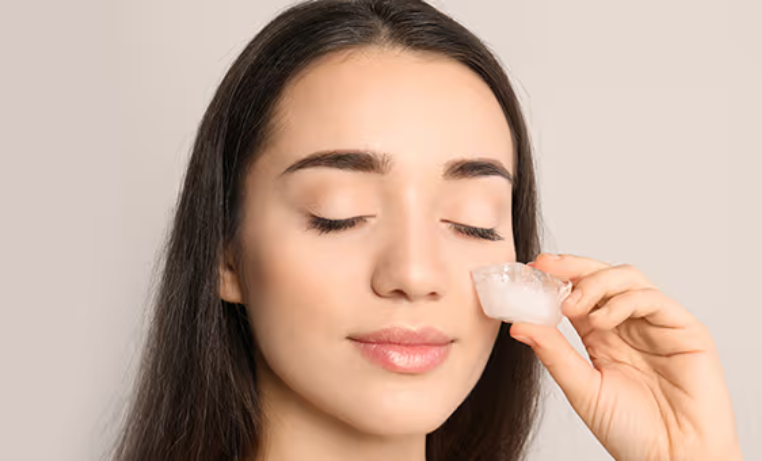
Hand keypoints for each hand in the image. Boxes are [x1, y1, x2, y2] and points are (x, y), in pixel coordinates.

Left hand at [509, 253, 742, 460]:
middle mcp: (629, 324)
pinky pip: (652, 299)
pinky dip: (622, 301)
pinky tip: (601, 320)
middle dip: (572, 267)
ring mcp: (657, 324)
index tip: (530, 271)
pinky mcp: (685, 330)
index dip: (556, 278)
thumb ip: (553, 353)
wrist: (673, 460)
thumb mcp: (581, 388)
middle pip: (602, 276)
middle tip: (545, 268)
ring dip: (594, 283)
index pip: (578, 293)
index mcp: (602, 335)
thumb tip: (517, 325)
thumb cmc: (631, 432)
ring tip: (572, 306)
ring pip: (627, 278)